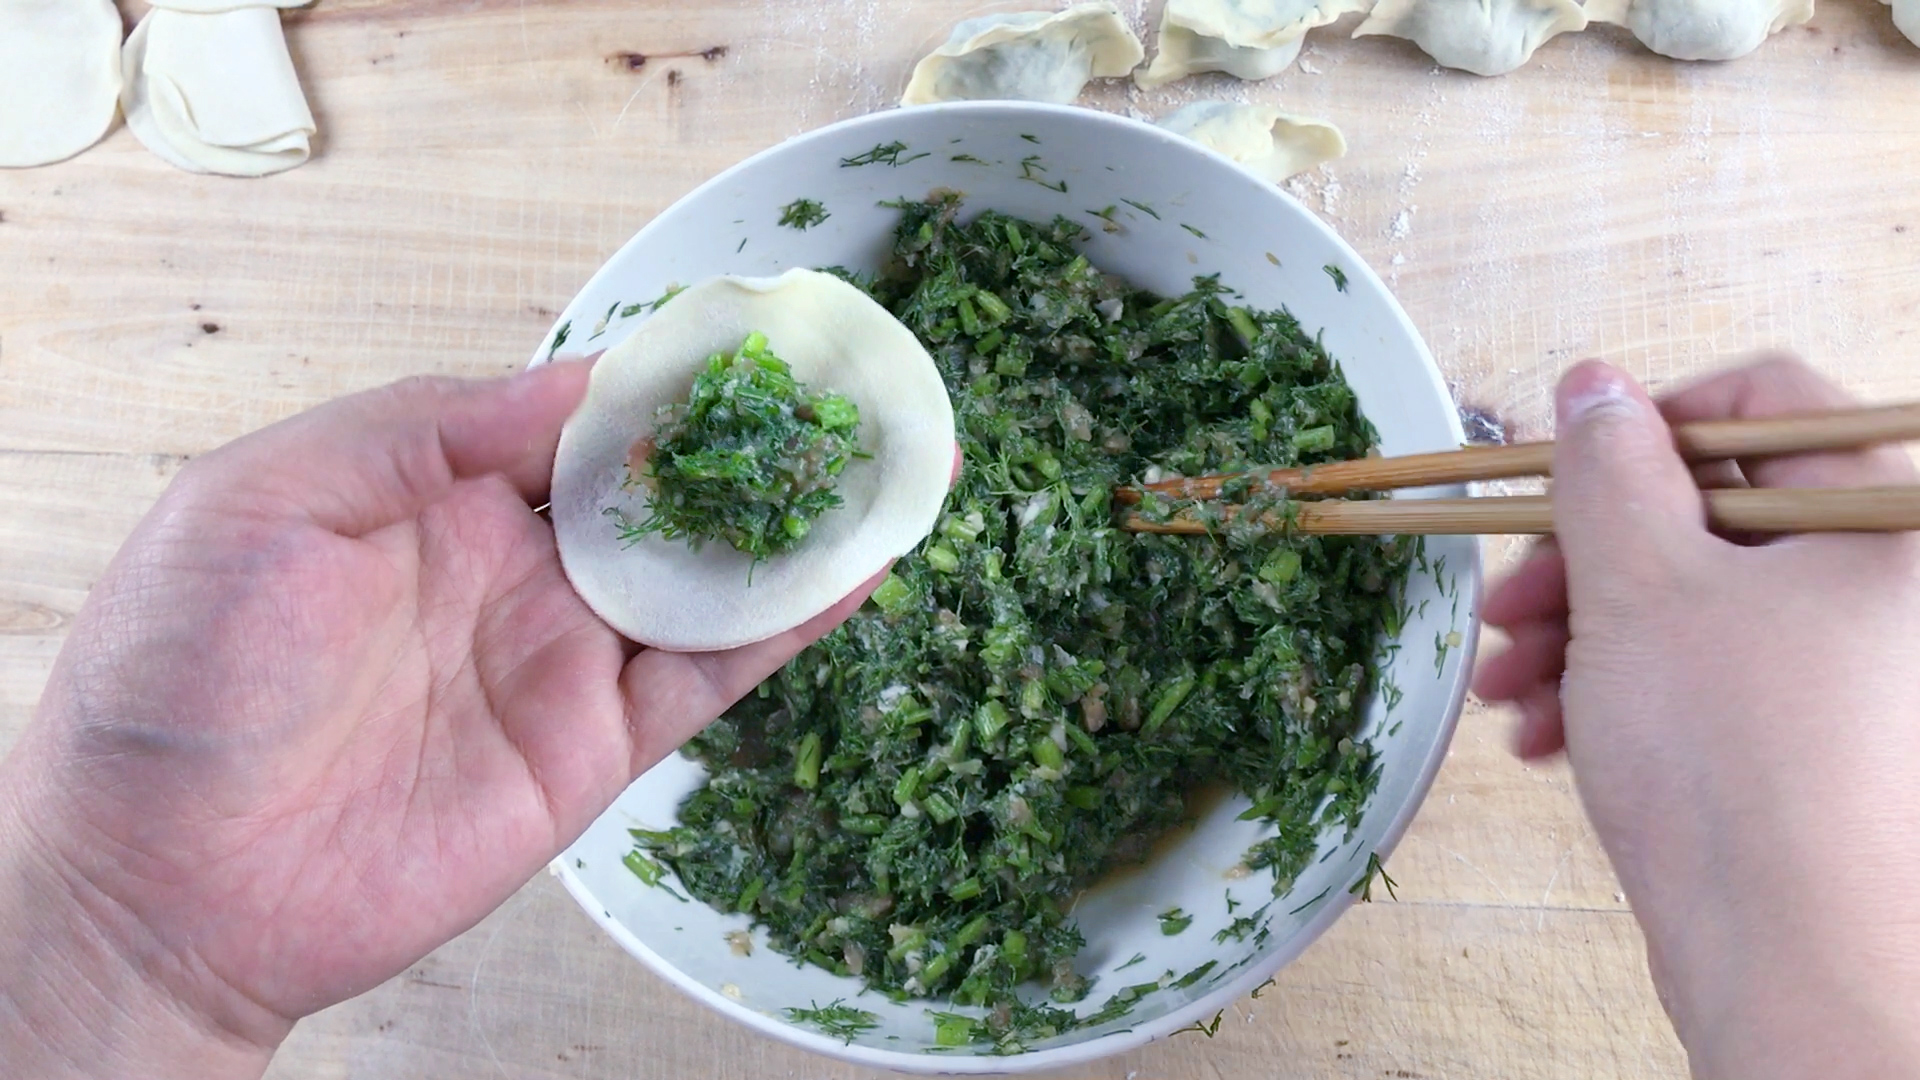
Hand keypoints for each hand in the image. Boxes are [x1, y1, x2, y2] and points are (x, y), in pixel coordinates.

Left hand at [0, 363, 881, 1079]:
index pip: (579, 416)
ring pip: (712, 576)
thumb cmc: (179, 677)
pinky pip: (711, 675)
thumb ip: (424, 429)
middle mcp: (518, 567)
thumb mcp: (266, 501)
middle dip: (759, 441)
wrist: (164, 883)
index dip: (668, 374)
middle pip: (667, 489)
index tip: (754, 332)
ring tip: (899, 463)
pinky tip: (858, 569)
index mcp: (436, 492)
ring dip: (802, 523)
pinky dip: (789, 623)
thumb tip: (576, 384)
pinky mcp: (597, 748)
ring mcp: (565, 657)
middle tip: (856, 390)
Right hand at [1474, 356, 1919, 1079]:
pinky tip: (1551, 735)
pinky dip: (1621, 689)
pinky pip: (1707, 673)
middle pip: (1711, 511)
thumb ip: (1607, 469)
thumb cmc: (1732, 760)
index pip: (1763, 402)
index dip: (1644, 425)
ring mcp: (1853, 664)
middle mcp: (1882, 581)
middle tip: (1508, 602)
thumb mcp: (1640, 586)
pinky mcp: (1814, 733)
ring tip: (1512, 689)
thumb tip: (1591, 384)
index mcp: (1882, 514)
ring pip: (1694, 600)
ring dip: (1583, 632)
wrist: (1791, 955)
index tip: (1562, 476)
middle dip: (1586, 558)